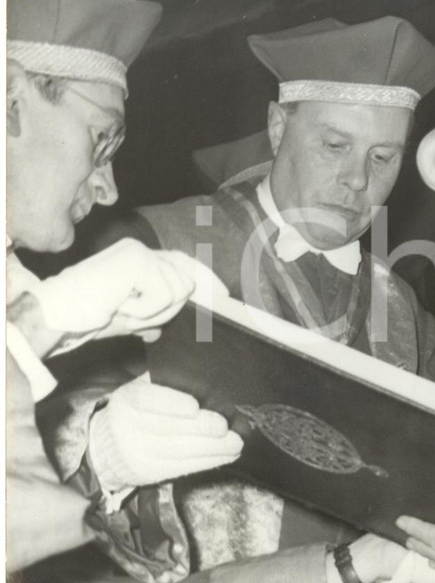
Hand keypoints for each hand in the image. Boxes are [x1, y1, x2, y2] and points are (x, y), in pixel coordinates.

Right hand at [28, 238, 226, 344]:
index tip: (224, 293)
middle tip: (133, 313)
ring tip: (123, 308)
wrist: (61, 315)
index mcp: (140, 260)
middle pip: (186, 279)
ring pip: (178, 290)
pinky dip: (144, 309)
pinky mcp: (138, 262)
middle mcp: (142, 251)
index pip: (183, 263)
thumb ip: (146, 318)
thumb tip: (157, 331)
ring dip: (153, 310)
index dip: (206, 278)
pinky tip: (120, 304)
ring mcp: (140, 253)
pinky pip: (163, 295)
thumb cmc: (88, 316)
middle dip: (169, 306)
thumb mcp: (126, 318)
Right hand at [88, 378, 242, 490]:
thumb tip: (212, 380)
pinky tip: (228, 455)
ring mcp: (138, 452)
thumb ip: (172, 382)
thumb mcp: (146, 387)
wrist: (110, 444)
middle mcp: (129, 426)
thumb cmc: (142, 407)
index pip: (147, 399)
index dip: (172, 403)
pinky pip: (182, 468)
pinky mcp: (150, 472)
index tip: (195, 406)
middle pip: (167, 428)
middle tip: (225, 427)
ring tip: (236, 444)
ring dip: (212, 449)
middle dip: (200, 428)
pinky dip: (208, 461)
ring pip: (178, 451)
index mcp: (129, 398)